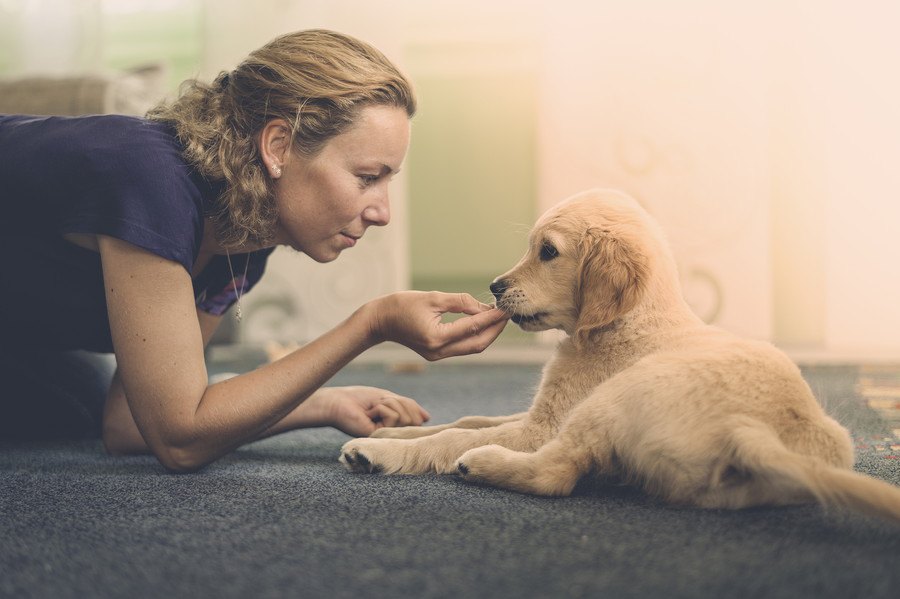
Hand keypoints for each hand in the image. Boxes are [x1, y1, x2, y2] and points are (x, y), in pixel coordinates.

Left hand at [306, 386, 430, 436]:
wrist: (338, 402)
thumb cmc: (360, 399)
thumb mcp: (389, 398)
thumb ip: (408, 407)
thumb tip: (427, 418)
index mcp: (396, 425)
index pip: (417, 416)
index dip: (409, 404)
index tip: (388, 400)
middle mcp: (394, 433)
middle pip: (414, 416)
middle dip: (398, 402)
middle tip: (379, 403)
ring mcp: (387, 436)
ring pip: (405, 417)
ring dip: (388, 404)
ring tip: (372, 409)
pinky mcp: (380, 437)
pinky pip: (393, 418)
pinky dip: (381, 409)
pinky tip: (368, 414)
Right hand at [367, 291, 509, 360]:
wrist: (380, 321)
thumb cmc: (402, 305)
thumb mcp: (433, 297)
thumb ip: (460, 302)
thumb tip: (484, 308)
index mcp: (436, 337)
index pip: (472, 328)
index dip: (492, 318)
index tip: (505, 308)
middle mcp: (439, 351)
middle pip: (477, 344)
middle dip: (495, 330)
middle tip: (507, 314)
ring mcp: (438, 355)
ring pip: (472, 348)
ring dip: (488, 334)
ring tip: (499, 318)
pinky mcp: (437, 354)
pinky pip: (463, 347)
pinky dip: (475, 336)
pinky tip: (483, 323)